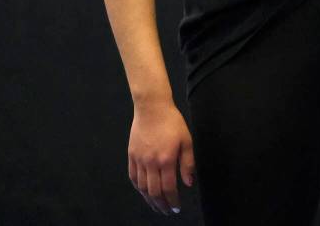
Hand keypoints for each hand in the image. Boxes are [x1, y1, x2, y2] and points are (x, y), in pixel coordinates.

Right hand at [128, 100, 195, 215]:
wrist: (152, 108)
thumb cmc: (172, 122)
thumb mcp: (186, 140)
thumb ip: (187, 163)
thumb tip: (188, 183)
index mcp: (166, 159)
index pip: (168, 188)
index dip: (172, 200)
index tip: (176, 208)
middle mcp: (150, 163)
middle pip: (154, 191)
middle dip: (161, 204)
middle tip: (167, 211)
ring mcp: (139, 160)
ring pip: (142, 188)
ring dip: (149, 200)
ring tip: (156, 206)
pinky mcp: (131, 156)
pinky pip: (133, 177)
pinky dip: (138, 188)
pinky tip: (144, 192)